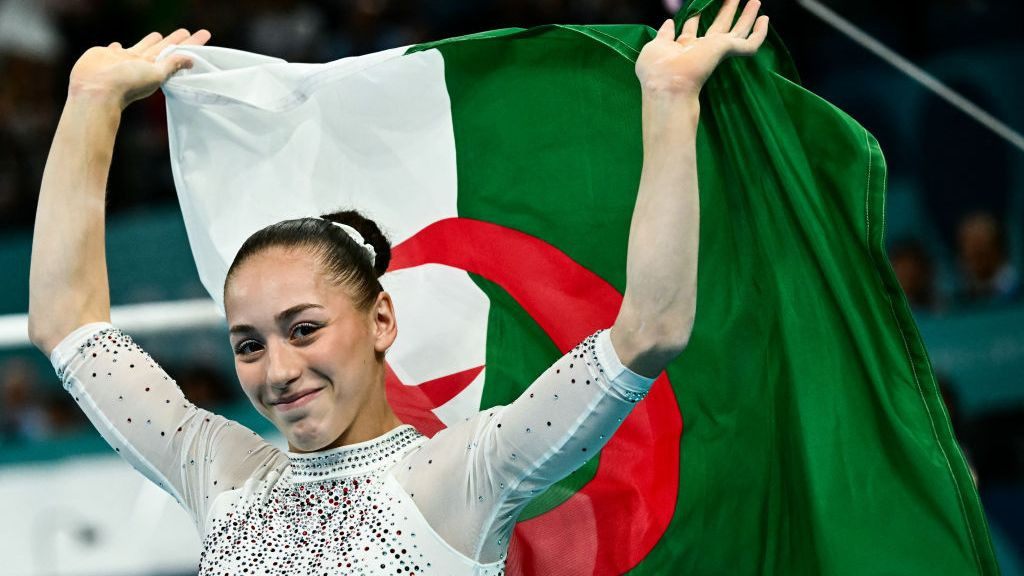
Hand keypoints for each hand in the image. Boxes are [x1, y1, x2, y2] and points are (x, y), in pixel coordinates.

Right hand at [68, 29, 210, 109]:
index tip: (204, 34)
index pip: (179, 52)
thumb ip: (172, 65)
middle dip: (174, 40)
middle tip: (184, 32)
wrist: (96, 90)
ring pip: (141, 46)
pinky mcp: (106, 56)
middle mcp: (141, 64)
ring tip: (158, 35)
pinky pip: (115, 50)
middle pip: (162, 48)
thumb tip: (192, 59)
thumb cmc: (127, 84)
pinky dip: (117, 48)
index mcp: (155, 68)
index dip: (191, 44)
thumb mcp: (155, 74)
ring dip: (149, 41)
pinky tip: (118, 46)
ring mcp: (123, 60)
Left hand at [636, 0, 767, 97]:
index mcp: (684, 49)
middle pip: (719, 26)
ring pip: (738, 31)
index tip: (697, 7)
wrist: (668, 83)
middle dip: (727, 11)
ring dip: (746, 15)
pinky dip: (760, 32)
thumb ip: (664, 34)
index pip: (692, 30)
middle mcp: (703, 50)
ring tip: (755, 1)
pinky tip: (765, 20)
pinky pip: (750, 43)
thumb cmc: (657, 70)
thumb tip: (669, 21)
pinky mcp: (728, 51)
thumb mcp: (656, 46)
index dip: (694, 18)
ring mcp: (717, 51)